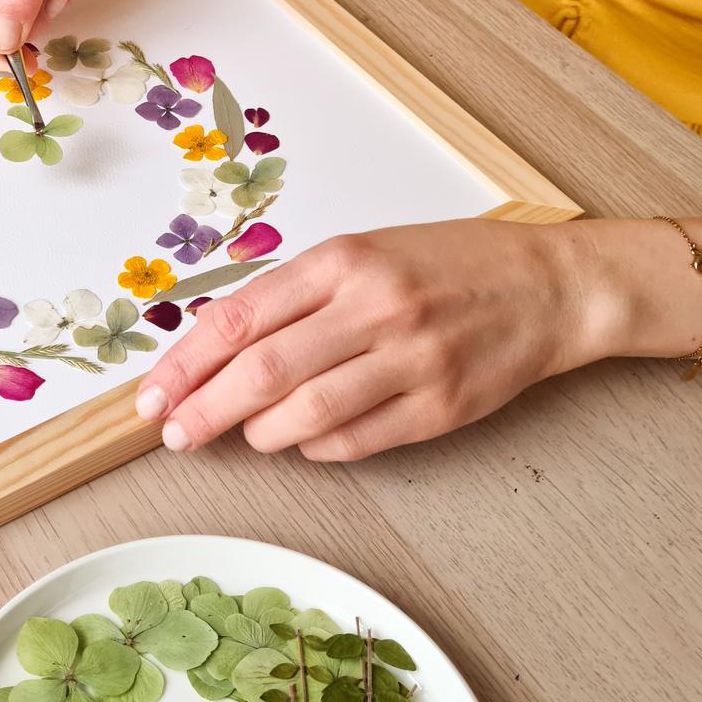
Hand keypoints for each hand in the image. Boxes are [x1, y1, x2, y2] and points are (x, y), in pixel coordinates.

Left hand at [135, 219, 614, 461]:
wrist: (548, 286)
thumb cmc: (447, 266)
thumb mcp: (364, 253)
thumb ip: (295, 296)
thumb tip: (216, 350)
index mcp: (343, 261)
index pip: (239, 320)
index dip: (186, 366)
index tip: (153, 396)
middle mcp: (374, 307)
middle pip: (261, 374)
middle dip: (205, 412)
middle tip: (176, 435)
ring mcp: (411, 360)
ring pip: (305, 416)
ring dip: (260, 435)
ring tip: (246, 436)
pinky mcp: (441, 407)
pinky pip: (356, 442)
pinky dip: (316, 449)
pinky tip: (304, 441)